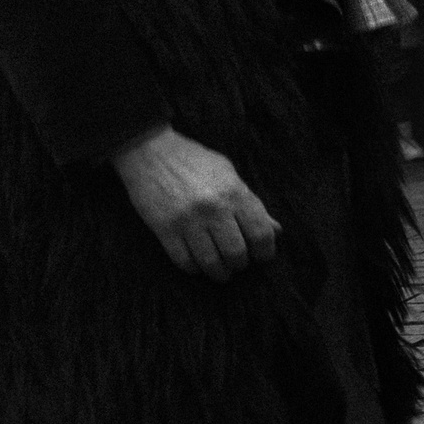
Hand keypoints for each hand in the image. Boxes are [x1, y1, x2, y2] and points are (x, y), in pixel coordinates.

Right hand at [111, 126, 280, 279]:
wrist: (149, 150)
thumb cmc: (193, 160)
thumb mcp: (228, 173)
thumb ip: (252, 203)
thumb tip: (275, 230)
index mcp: (234, 192)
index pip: (261, 235)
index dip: (265, 252)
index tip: (261, 255)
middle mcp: (214, 208)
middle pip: (237, 253)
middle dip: (240, 264)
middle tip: (237, 262)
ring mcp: (187, 220)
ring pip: (211, 262)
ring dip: (219, 272)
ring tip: (220, 270)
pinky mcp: (164, 229)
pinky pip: (184, 261)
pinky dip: (194, 268)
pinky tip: (197, 264)